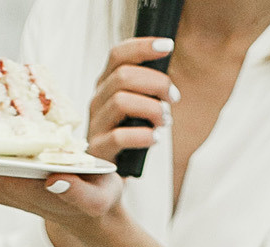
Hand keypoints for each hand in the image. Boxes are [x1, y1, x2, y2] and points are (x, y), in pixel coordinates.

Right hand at [87, 34, 178, 165]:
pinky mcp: (98, 149)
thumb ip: (145, 90)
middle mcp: (97, 99)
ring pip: (121, 101)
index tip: (168, 46)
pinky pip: (119, 136)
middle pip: (123, 76)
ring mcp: (95, 123)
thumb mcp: (135, 109)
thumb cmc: (127, 139)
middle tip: (174, 97)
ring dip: (151, 108)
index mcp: (106, 84)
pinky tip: (156, 138)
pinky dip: (143, 136)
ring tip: (166, 120)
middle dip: (155, 82)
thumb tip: (168, 80)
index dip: (143, 46)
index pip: (119, 54)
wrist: (106, 177)